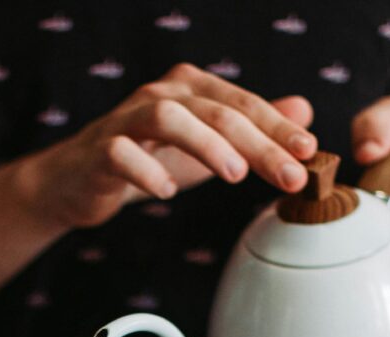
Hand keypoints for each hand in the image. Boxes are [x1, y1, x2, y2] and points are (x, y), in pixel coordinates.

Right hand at [19, 63, 315, 228]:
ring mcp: (127, 119)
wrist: (80, 181)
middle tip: (289, 175)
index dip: (278, 128)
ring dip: (206, 144)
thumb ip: (251, 130)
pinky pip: (123, 154)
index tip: (310, 154)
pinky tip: (166, 193)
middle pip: (216, 111)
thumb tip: (304, 110)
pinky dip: (146, 170)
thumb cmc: (146, 160)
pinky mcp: (100, 149)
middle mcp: (161, 93)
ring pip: (170, 117)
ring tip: (235, 174)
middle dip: (258, 143)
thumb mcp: (206, 146)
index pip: (243, 104)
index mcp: (190, 89)